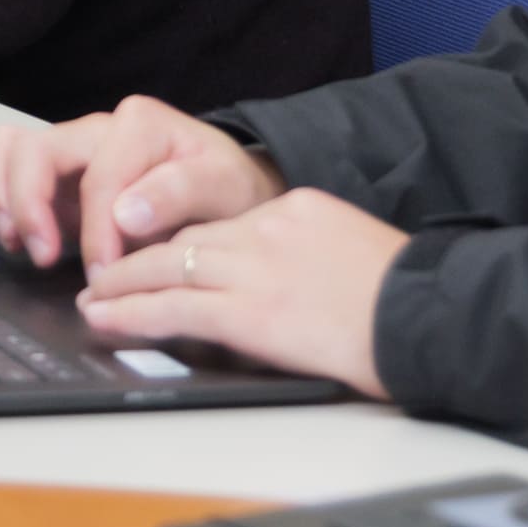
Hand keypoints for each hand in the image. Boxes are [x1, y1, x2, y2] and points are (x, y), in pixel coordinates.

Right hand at [0, 95, 284, 270]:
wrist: (230, 191)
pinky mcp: (59, 174)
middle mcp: (99, 129)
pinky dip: (1, 200)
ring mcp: (74, 149)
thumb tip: (124, 213)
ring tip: (21, 245)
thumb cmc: (227, 188)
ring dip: (5, 199)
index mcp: (140, 125)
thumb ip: (177, 194)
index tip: (105, 275)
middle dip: (31, 207)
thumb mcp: (222, 188)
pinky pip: (8, 167)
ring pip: (11, 150)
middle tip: (45, 258)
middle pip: (37, 151)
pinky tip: (19, 239)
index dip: (94, 231)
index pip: (98, 178)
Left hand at [73, 188, 407, 398]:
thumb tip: (279, 277)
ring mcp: (257, 268)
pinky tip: (108, 318)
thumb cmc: (408, 298)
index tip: (157, 254)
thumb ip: (308, 252)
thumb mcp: (353, 250)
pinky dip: (134, 312)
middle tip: (103, 270)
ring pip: (168, 268)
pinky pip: (176, 308)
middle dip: (137, 257)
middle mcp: (269, 229)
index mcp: (297, 208)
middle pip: (186, 238)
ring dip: (122, 284)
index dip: (181, 241)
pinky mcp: (252, 311)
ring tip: (94, 297)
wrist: (433, 317)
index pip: (222, 223)